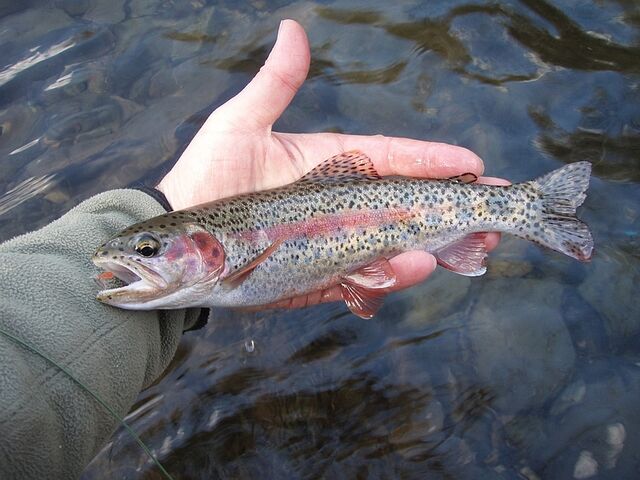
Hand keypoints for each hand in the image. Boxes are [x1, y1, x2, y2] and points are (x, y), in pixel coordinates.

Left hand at [157, 19, 505, 308]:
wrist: (182, 241)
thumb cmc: (208, 177)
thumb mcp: (240, 125)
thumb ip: (275, 85)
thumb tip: (294, 30)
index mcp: (332, 165)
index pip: (393, 159)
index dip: (433, 160)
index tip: (472, 165)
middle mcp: (341, 206)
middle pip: (407, 206)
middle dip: (453, 211)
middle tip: (493, 216)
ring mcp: (335, 243)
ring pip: (397, 245)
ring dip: (438, 247)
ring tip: (475, 248)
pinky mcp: (323, 278)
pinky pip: (364, 279)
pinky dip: (390, 277)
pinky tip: (411, 269)